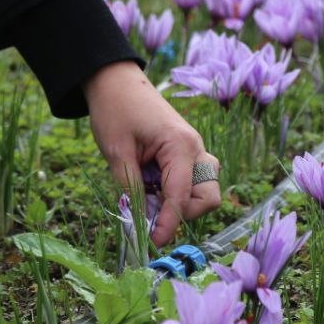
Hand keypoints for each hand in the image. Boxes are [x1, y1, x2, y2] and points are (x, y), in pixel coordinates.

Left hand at [84, 61, 220, 245]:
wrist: (116, 81)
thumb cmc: (115, 109)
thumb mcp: (116, 152)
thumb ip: (131, 188)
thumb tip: (139, 221)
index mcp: (180, 145)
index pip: (182, 196)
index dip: (169, 223)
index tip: (155, 242)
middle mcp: (196, 148)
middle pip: (208, 197)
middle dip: (183, 213)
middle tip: (152, 214)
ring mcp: (195, 150)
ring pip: (205, 190)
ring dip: (182, 203)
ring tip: (150, 198)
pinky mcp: (188, 153)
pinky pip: (193, 181)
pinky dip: (177, 193)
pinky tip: (152, 187)